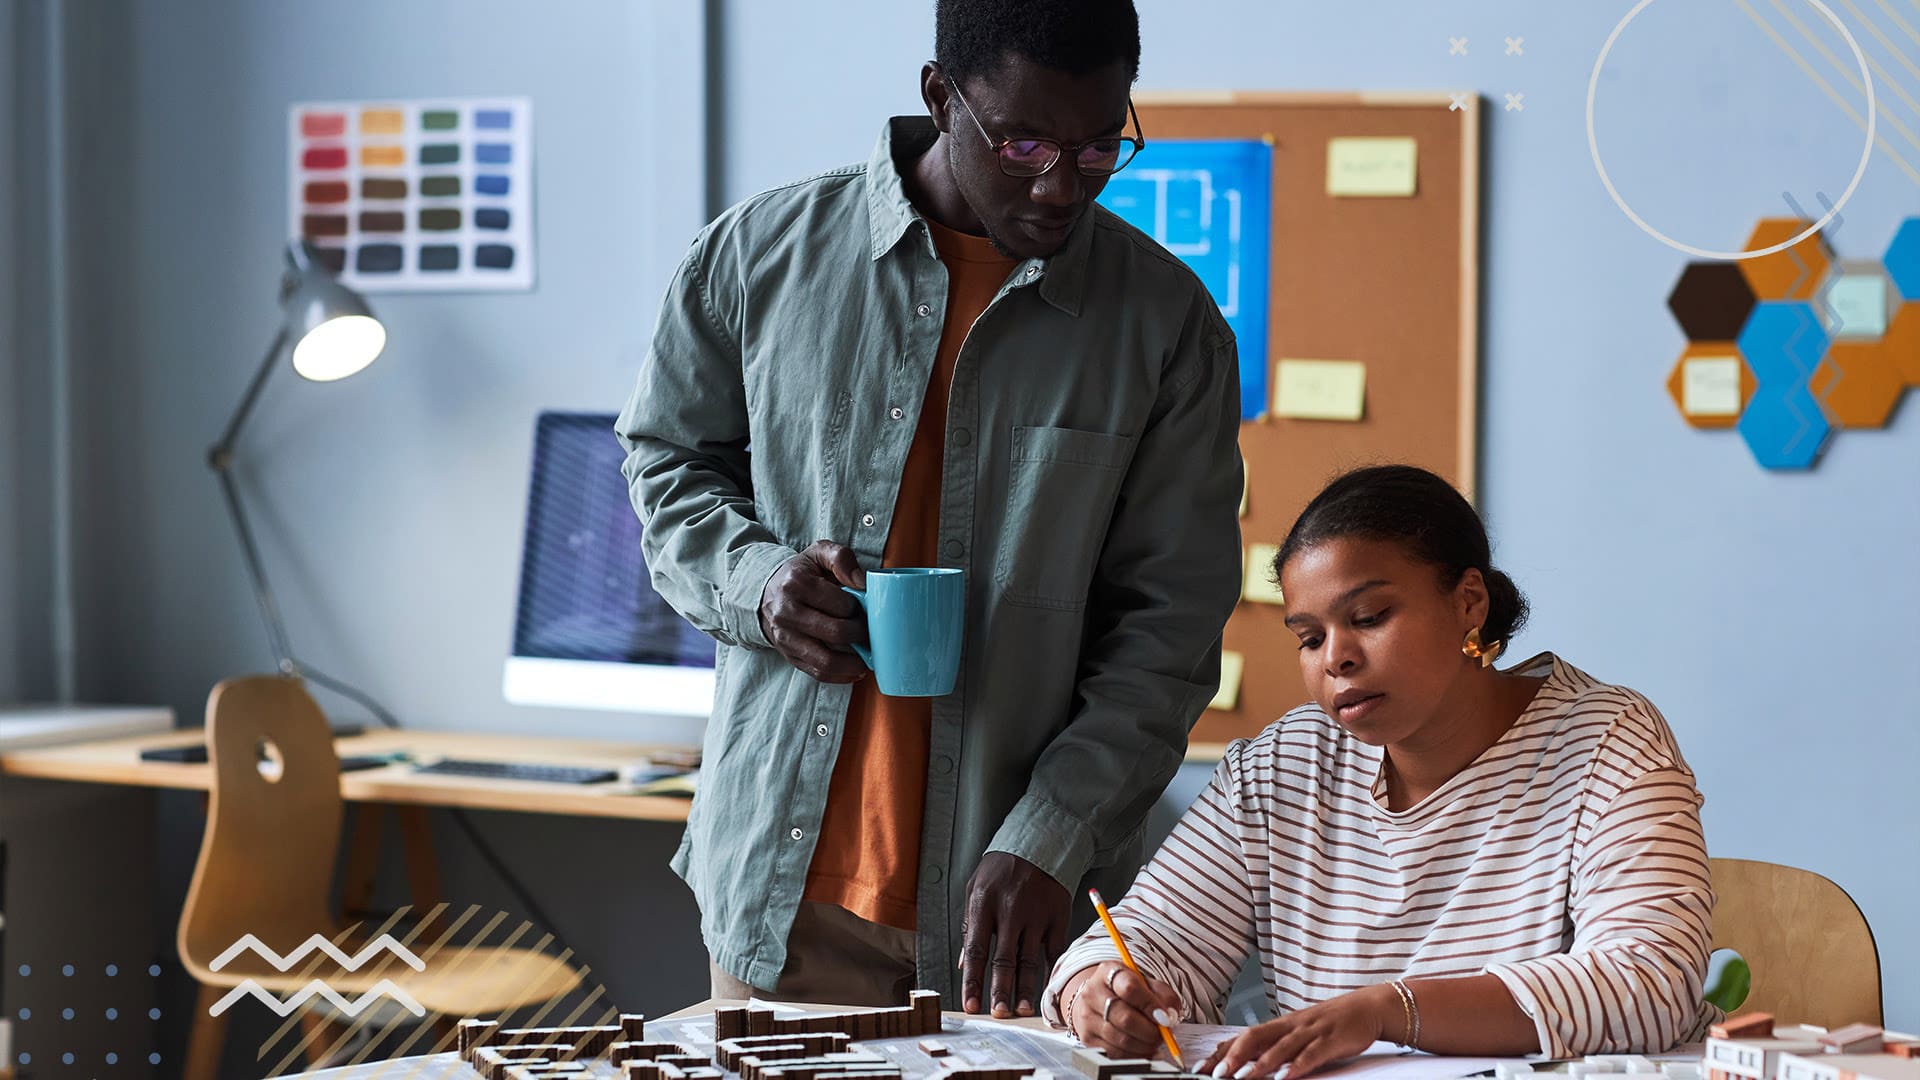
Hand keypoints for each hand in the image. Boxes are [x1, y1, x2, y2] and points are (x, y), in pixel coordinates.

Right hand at [758, 541, 868, 682]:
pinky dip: (841, 674)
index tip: (863, 607)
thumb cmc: (801, 573)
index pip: (840, 604)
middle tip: (869, 629)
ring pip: (827, 660)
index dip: (859, 608)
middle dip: (861, 634)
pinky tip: (855, 667)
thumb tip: (862, 582)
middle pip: (836, 633)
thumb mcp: (818, 553)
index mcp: (796, 584)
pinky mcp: (789, 656)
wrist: (767, 593)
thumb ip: (842, 558)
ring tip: (867, 654)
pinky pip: (818, 673)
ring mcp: (785, 638)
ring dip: (854, 661)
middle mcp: (786, 613)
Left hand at [959, 852, 1069, 1017]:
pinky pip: (1052, 949)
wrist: (1040, 842)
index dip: (972, 981)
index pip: (975, 951)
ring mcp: (1036, 915)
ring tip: (1022, 1009)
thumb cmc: (1001, 868)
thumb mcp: (975, 888)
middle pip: (1004, 960)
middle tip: (999, 1014)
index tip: (971, 1005)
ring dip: (1025, 988)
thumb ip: (969, 924)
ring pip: (1029, 959)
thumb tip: (962, 962)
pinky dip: (1048, 969)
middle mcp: (1010, 911)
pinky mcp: (1057, 916)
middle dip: (1000, 991)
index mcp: (984, 905)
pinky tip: (1045, 986)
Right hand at [1062, 961, 1182, 1059]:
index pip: (1130, 988)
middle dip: (1151, 1031)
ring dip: (1145, 1045)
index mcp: (1108, 972)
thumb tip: (1170, 1016)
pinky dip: (1135, 1055)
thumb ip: (1164, 996)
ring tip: (1154, 1040)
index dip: (1150, 1005)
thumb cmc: (1128, 992)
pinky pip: (1116, 1053)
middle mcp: (1092, 993)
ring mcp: (1087, 1017)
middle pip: (1125, 1018)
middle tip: (1163, 1034)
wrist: (1099, 1000)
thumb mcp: (1147, 984)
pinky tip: (1143, 1048)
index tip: (1165, 1017)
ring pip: (1122, 1039)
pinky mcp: (1087, 1038)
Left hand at [1197, 984, 1395, 1079]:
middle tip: (1217, 1074)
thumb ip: (1273, 1043)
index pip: (1244, 1036)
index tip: (1203, 1067)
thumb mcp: (1297, 1031)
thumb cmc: (1330, 1022)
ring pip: (1281, 1047)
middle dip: (1234, 1057)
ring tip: (1244, 1079)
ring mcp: (1311, 1031)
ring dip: (1260, 1064)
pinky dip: (1297, 1066)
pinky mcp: (1331, 1040)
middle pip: (1256, 1037)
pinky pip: (1312, 1054)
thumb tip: (1241, 1054)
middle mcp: (1291, 1025)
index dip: (1223, 1052)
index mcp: (1280, 1024)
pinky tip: (1286, 1077)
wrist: (1367, 1008)